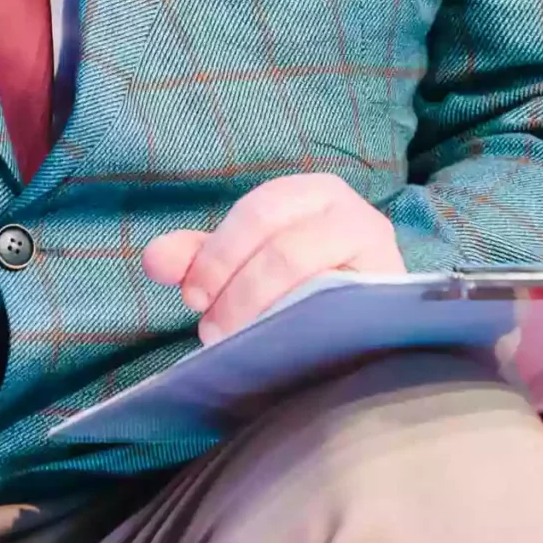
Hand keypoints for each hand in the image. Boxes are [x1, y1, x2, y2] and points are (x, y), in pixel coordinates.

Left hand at [142, 173, 403, 343]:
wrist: (368, 321)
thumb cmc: (300, 282)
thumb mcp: (244, 263)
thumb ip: (200, 259)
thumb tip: (155, 260)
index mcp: (313, 192)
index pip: (259, 212)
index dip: (218, 255)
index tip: (193, 297)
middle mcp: (353, 214)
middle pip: (284, 249)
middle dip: (238, 292)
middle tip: (212, 329)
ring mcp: (379, 257)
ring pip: (313, 282)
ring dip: (264, 314)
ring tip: (237, 342)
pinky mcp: (388, 299)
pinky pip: (342, 312)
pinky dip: (302, 330)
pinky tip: (281, 349)